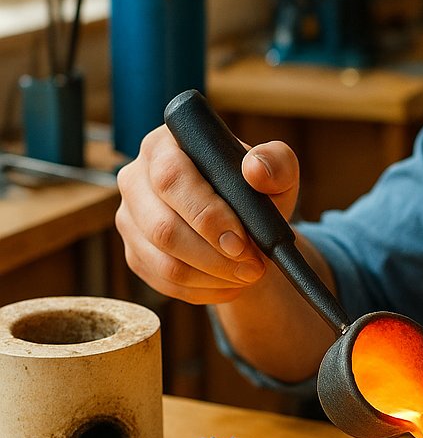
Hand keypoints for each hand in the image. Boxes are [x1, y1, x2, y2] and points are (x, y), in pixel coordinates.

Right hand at [116, 125, 299, 304]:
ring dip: (213, 277)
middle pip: (163, 228)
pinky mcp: (135, 252)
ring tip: (248, 276)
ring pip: (164, 262)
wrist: (244, 223)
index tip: (241, 243)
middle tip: (253, 267)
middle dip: (215, 256)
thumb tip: (255, 170)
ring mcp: (130, 218)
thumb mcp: (278, 173)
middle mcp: (136, 178)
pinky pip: (164, 282)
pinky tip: (230, 285)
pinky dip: (203, 291)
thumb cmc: (257, 191)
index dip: (206, 216)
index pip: (172, 179)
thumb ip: (276, 163)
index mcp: (165, 146)